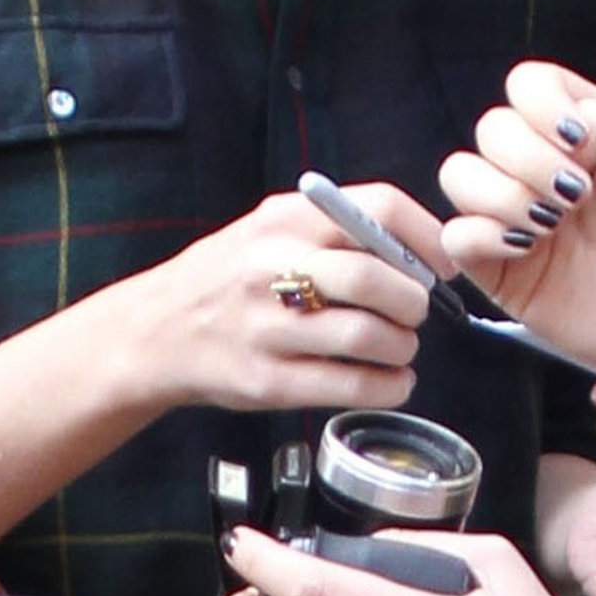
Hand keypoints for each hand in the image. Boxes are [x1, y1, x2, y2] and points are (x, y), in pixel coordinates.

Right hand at [146, 183, 443, 413]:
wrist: (155, 331)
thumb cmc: (230, 275)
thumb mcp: (271, 227)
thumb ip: (335, 228)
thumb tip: (421, 248)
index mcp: (286, 218)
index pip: (379, 208)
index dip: (424, 237)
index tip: (440, 264)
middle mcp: (274, 267)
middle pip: (376, 280)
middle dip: (416, 301)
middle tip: (418, 311)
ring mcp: (268, 328)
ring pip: (368, 337)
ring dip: (404, 347)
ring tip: (402, 347)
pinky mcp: (266, 382)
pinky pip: (348, 386)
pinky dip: (388, 386)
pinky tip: (393, 381)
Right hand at [437, 62, 595, 403]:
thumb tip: (556, 130)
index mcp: (582, 132)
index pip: (528, 85)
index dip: (541, 104)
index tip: (582, 143)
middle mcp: (544, 170)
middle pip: (490, 127)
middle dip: (529, 157)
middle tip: (578, 195)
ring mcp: (520, 221)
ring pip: (459, 174)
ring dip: (501, 192)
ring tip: (551, 223)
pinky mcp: (504, 273)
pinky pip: (455, 237)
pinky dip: (482, 234)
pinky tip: (529, 248)